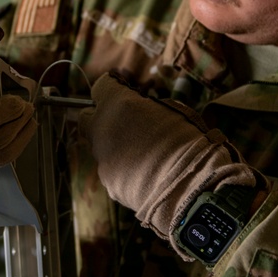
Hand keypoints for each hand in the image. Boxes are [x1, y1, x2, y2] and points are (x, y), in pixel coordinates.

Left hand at [78, 73, 258, 240]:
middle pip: (87, 118)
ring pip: (100, 147)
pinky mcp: (109, 185)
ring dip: (115, 145)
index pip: (101, 86)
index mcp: (118, 106)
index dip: (113, 87)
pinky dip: (124, 169)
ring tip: (144, 153)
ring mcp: (103, 160)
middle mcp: (102, 131)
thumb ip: (148, 106)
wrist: (190, 190)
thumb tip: (142, 108)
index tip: (125, 90)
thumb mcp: (175, 111)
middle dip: (102, 117)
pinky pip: (112, 170)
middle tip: (126, 121)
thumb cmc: (189, 143)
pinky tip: (146, 174)